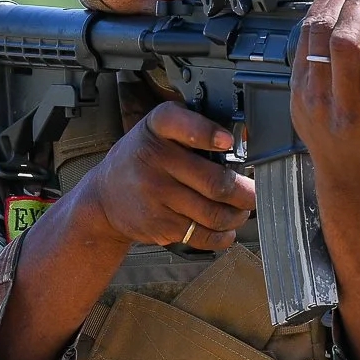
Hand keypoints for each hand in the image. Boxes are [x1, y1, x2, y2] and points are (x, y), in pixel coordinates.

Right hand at [84, 100, 255, 250]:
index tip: (227, 142)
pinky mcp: (159, 226)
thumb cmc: (142, 159)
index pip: (182, 124)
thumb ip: (192, 129)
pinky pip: (201, 235)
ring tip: (242, 211)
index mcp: (157, 128)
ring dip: (237, 215)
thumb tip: (242, 141)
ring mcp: (155, 196)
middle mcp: (153, 160)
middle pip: (215, 181)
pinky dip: (222, 235)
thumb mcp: (157, 131)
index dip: (207, 133)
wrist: (104, 198)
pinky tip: (227, 230)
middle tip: (255, 193)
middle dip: (245, 192)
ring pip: (214, 213)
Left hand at [290, 0, 359, 185]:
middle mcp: (346, 116)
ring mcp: (316, 103)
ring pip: (318, 41)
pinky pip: (302, 44)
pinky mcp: (296, 92)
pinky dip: (316, 16)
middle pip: (344, 50)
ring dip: (334, 5)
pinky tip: (330, 1)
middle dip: (356, 9)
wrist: (351, 173)